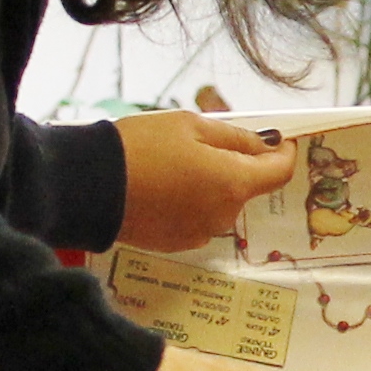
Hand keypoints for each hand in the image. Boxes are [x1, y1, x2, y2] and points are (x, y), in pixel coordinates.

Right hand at [112, 108, 296, 254]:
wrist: (88, 187)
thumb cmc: (139, 149)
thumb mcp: (190, 127)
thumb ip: (235, 137)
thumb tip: (266, 144)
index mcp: (233, 184)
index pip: (279, 172)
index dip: (283, 153)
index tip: (278, 140)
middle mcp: (224, 215)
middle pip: (246, 187)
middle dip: (235, 163)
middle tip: (203, 141)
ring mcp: (200, 233)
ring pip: (220, 201)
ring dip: (210, 182)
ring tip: (174, 162)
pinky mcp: (177, 242)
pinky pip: (197, 216)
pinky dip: (189, 200)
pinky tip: (162, 185)